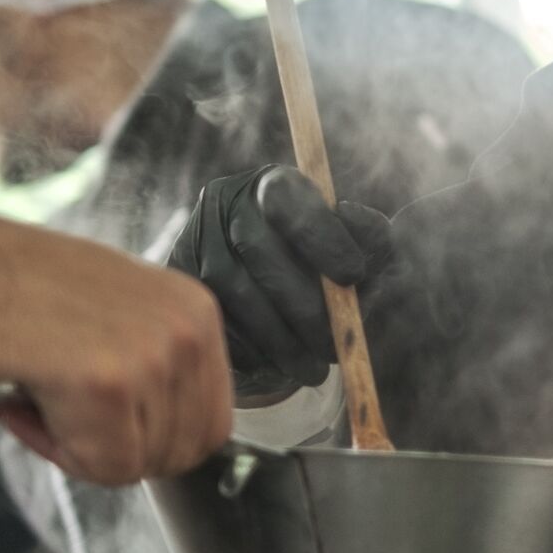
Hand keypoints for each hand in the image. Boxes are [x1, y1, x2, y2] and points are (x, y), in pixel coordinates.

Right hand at [0, 222, 230, 482]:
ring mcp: (154, 354)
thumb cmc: (8, 293)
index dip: (148, 439)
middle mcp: (188, 327)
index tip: (96, 415)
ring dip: (76, 446)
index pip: (211, 423)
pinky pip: (102, 467)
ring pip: (138, 465)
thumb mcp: (112, 311)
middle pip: (182, 453)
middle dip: (115, 449)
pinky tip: (19, 397)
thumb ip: (149, 360)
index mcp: (195, 309)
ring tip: (34, 391)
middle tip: (56, 409)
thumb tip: (169, 431)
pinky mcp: (109, 384)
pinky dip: (52, 449)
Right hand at [169, 167, 394, 399]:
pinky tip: (278, 365)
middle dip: (305, 305)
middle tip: (336, 345)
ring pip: (237, 293)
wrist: (271, 297)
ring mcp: (194, 241)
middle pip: (259, 250)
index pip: (288, 197)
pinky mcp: (180, 282)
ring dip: (282, 339)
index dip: (321, 235)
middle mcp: (225, 204)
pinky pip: (213, 320)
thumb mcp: (359, 249)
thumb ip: (372, 238)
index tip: (355, 275)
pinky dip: (252, 350)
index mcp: (272, 184)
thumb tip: (360, 227)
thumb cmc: (327, 268)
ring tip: (315, 368)